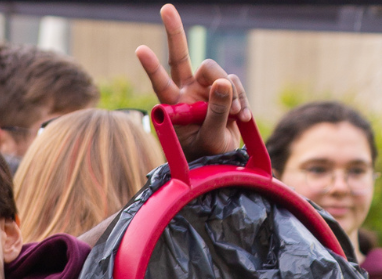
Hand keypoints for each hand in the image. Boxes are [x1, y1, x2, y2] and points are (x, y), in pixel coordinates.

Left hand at [135, 3, 252, 160]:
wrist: (222, 160)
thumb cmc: (206, 153)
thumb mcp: (210, 136)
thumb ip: (216, 111)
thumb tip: (224, 81)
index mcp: (173, 105)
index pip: (160, 82)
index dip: (152, 66)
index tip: (140, 49)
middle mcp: (185, 91)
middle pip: (181, 56)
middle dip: (174, 32)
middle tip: (166, 8)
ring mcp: (205, 88)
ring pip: (217, 72)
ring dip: (230, 92)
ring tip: (235, 116)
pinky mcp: (224, 89)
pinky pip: (234, 82)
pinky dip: (241, 97)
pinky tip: (243, 117)